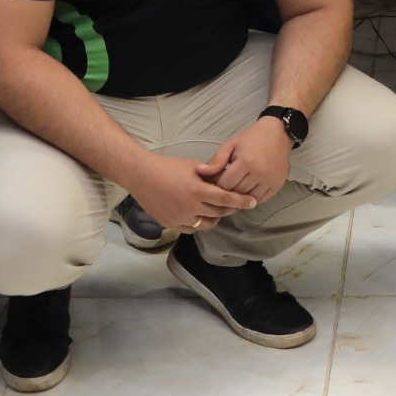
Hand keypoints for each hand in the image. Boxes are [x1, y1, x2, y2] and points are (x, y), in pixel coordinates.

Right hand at [124, 151, 258, 234]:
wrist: (141, 176)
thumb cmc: (168, 167)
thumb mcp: (194, 167)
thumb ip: (211, 176)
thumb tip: (227, 180)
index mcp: (197, 190)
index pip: (226, 199)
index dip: (241, 201)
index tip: (253, 202)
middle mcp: (190, 207)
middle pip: (219, 213)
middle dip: (229, 209)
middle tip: (235, 204)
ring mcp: (180, 218)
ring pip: (207, 225)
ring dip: (215, 218)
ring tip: (216, 209)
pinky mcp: (171, 224)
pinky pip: (192, 229)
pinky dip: (199, 223)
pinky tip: (200, 214)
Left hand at [203, 115, 293, 201]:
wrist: (277, 133)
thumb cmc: (251, 138)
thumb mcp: (231, 144)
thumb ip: (216, 160)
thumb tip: (200, 172)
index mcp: (246, 162)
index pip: (225, 185)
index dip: (216, 186)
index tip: (213, 184)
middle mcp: (259, 173)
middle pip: (236, 193)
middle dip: (226, 192)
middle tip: (221, 188)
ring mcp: (270, 180)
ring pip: (248, 199)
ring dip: (239, 197)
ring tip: (233, 190)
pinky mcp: (277, 185)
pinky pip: (261, 200)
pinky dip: (252, 198)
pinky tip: (246, 191)